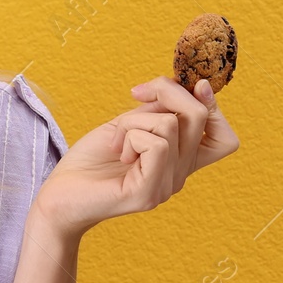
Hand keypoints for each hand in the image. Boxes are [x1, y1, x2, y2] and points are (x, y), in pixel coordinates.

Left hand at [31, 75, 239, 240]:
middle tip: (137, 95)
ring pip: (172, 124)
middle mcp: (179, 177)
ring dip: (135, 120)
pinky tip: (118, 152)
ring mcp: (166, 187)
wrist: (57, 197)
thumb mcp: (127, 125)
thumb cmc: (89, 162)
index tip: (186, 85)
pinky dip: (131, 136)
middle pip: (200, 117)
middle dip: (168, 90)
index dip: (213, 106)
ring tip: (117, 140)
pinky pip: (156, 145)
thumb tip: (182, 87)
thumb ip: (156, 111)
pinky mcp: (148, 193)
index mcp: (179, 162)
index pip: (225, 138)